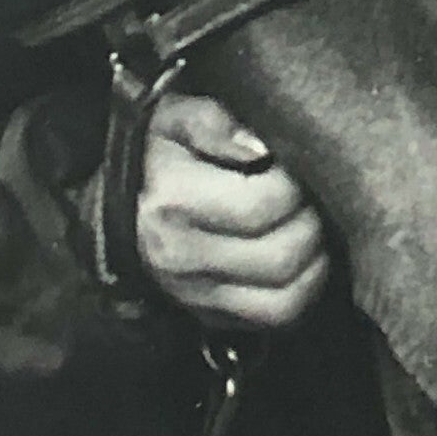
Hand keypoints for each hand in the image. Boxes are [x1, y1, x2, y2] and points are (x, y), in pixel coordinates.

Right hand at [137, 93, 329, 328]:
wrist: (119, 206)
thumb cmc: (157, 152)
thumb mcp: (175, 117)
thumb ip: (215, 123)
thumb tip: (260, 146)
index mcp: (174, 202)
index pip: (263, 205)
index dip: (296, 183)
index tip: (296, 165)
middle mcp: (183, 258)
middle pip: (282, 256)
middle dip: (313, 221)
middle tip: (312, 196)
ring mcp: (197, 296)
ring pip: (287, 300)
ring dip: (316, 262)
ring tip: (311, 226)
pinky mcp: (211, 318)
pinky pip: (276, 319)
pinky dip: (303, 290)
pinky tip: (303, 257)